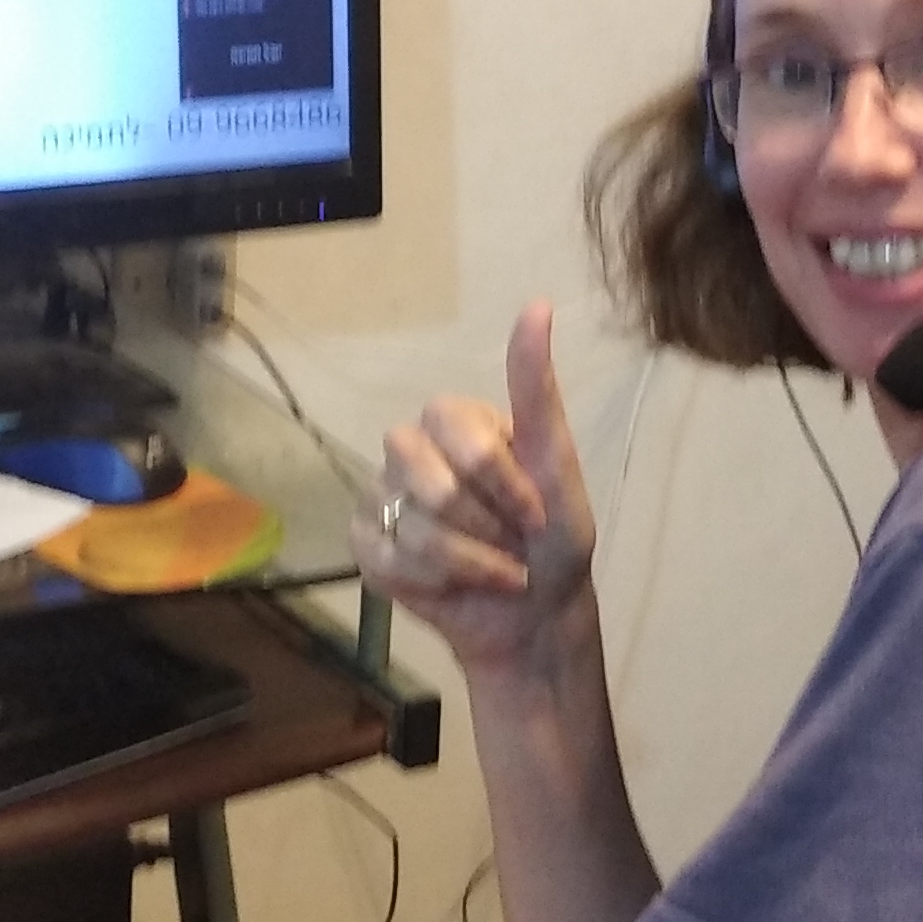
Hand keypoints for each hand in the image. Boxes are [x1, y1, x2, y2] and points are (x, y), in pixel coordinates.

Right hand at [357, 301, 597, 675]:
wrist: (535, 617)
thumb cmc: (553, 539)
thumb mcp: (557, 464)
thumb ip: (537, 388)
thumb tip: (538, 303)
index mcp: (457, 421)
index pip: (456, 429)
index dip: (500, 481)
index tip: (537, 514)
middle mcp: (412, 449)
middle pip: (424, 476)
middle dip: (480, 525)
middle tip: (512, 545)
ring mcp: (383, 495)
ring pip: (408, 524)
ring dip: (466, 563)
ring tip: (495, 573)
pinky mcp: (366, 542)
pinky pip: (383, 556)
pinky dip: (431, 583)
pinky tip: (453, 589)